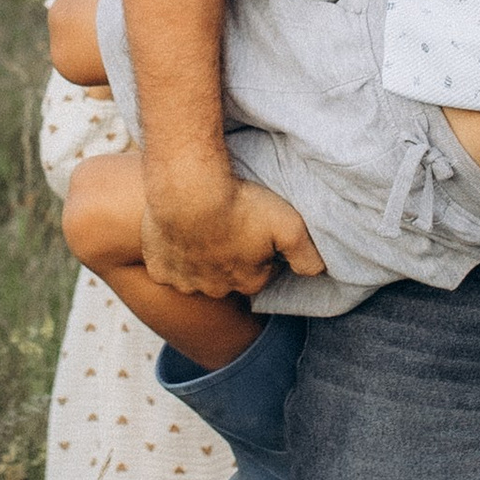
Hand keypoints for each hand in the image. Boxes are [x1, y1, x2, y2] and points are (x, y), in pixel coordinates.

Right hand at [143, 161, 325, 298]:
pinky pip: (166, 268)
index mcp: (249, 282)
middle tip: (230, 223)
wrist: (188, 189)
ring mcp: (185, 282)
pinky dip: (171, 254)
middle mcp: (216, 290)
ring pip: (196, 274)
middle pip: (229, 276)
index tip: (257, 229)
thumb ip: (308, 254)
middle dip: (231, 257)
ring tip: (203, 226)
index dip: (262, 250)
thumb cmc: (240, 204)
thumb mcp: (289, 225)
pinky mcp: (159, 268)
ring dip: (200, 258)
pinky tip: (178, 233)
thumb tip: (320, 271)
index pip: (262, 272)